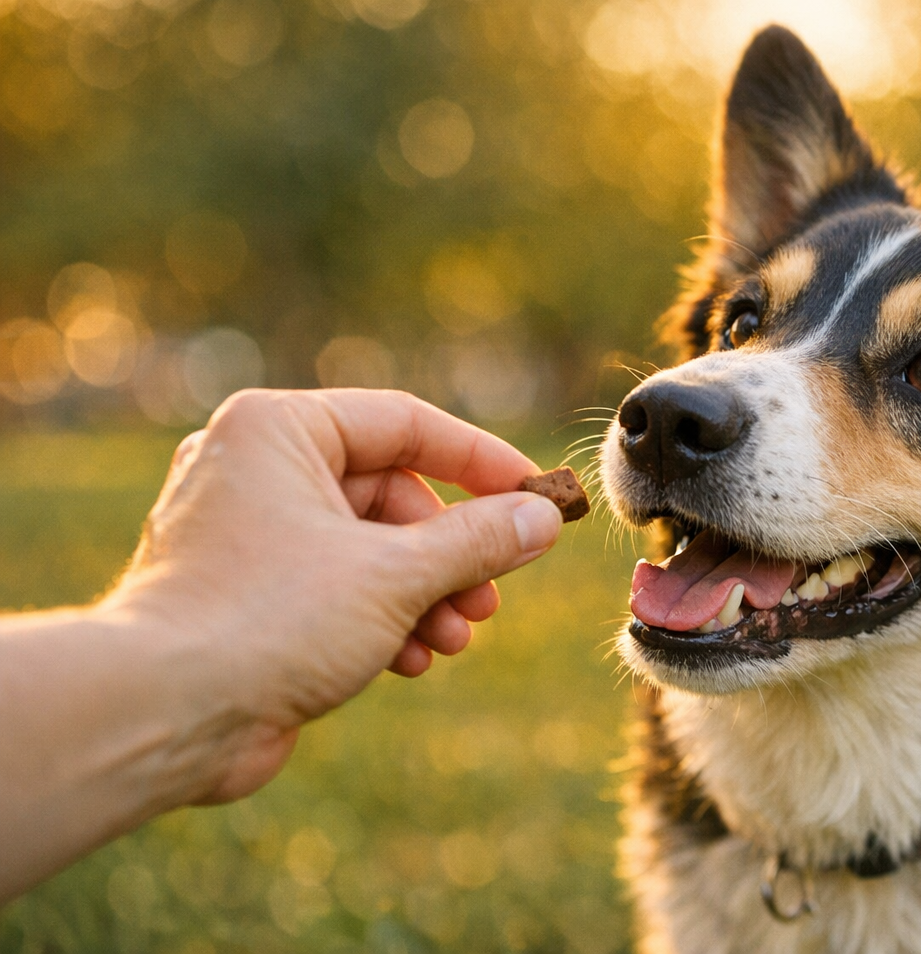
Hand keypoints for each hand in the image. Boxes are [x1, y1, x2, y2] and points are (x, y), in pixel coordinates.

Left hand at [106, 388, 562, 803]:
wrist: (158, 716)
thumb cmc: (265, 621)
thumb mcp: (396, 573)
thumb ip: (479, 540)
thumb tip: (542, 518)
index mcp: (279, 430)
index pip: (406, 424)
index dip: (482, 462)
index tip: (537, 497)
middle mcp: (257, 469)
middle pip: (393, 493)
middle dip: (451, 552)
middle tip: (491, 596)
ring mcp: (250, 533)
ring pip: (370, 546)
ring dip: (425, 593)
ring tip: (455, 638)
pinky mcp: (250, 593)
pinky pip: (338, 586)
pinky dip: (383, 618)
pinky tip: (412, 659)